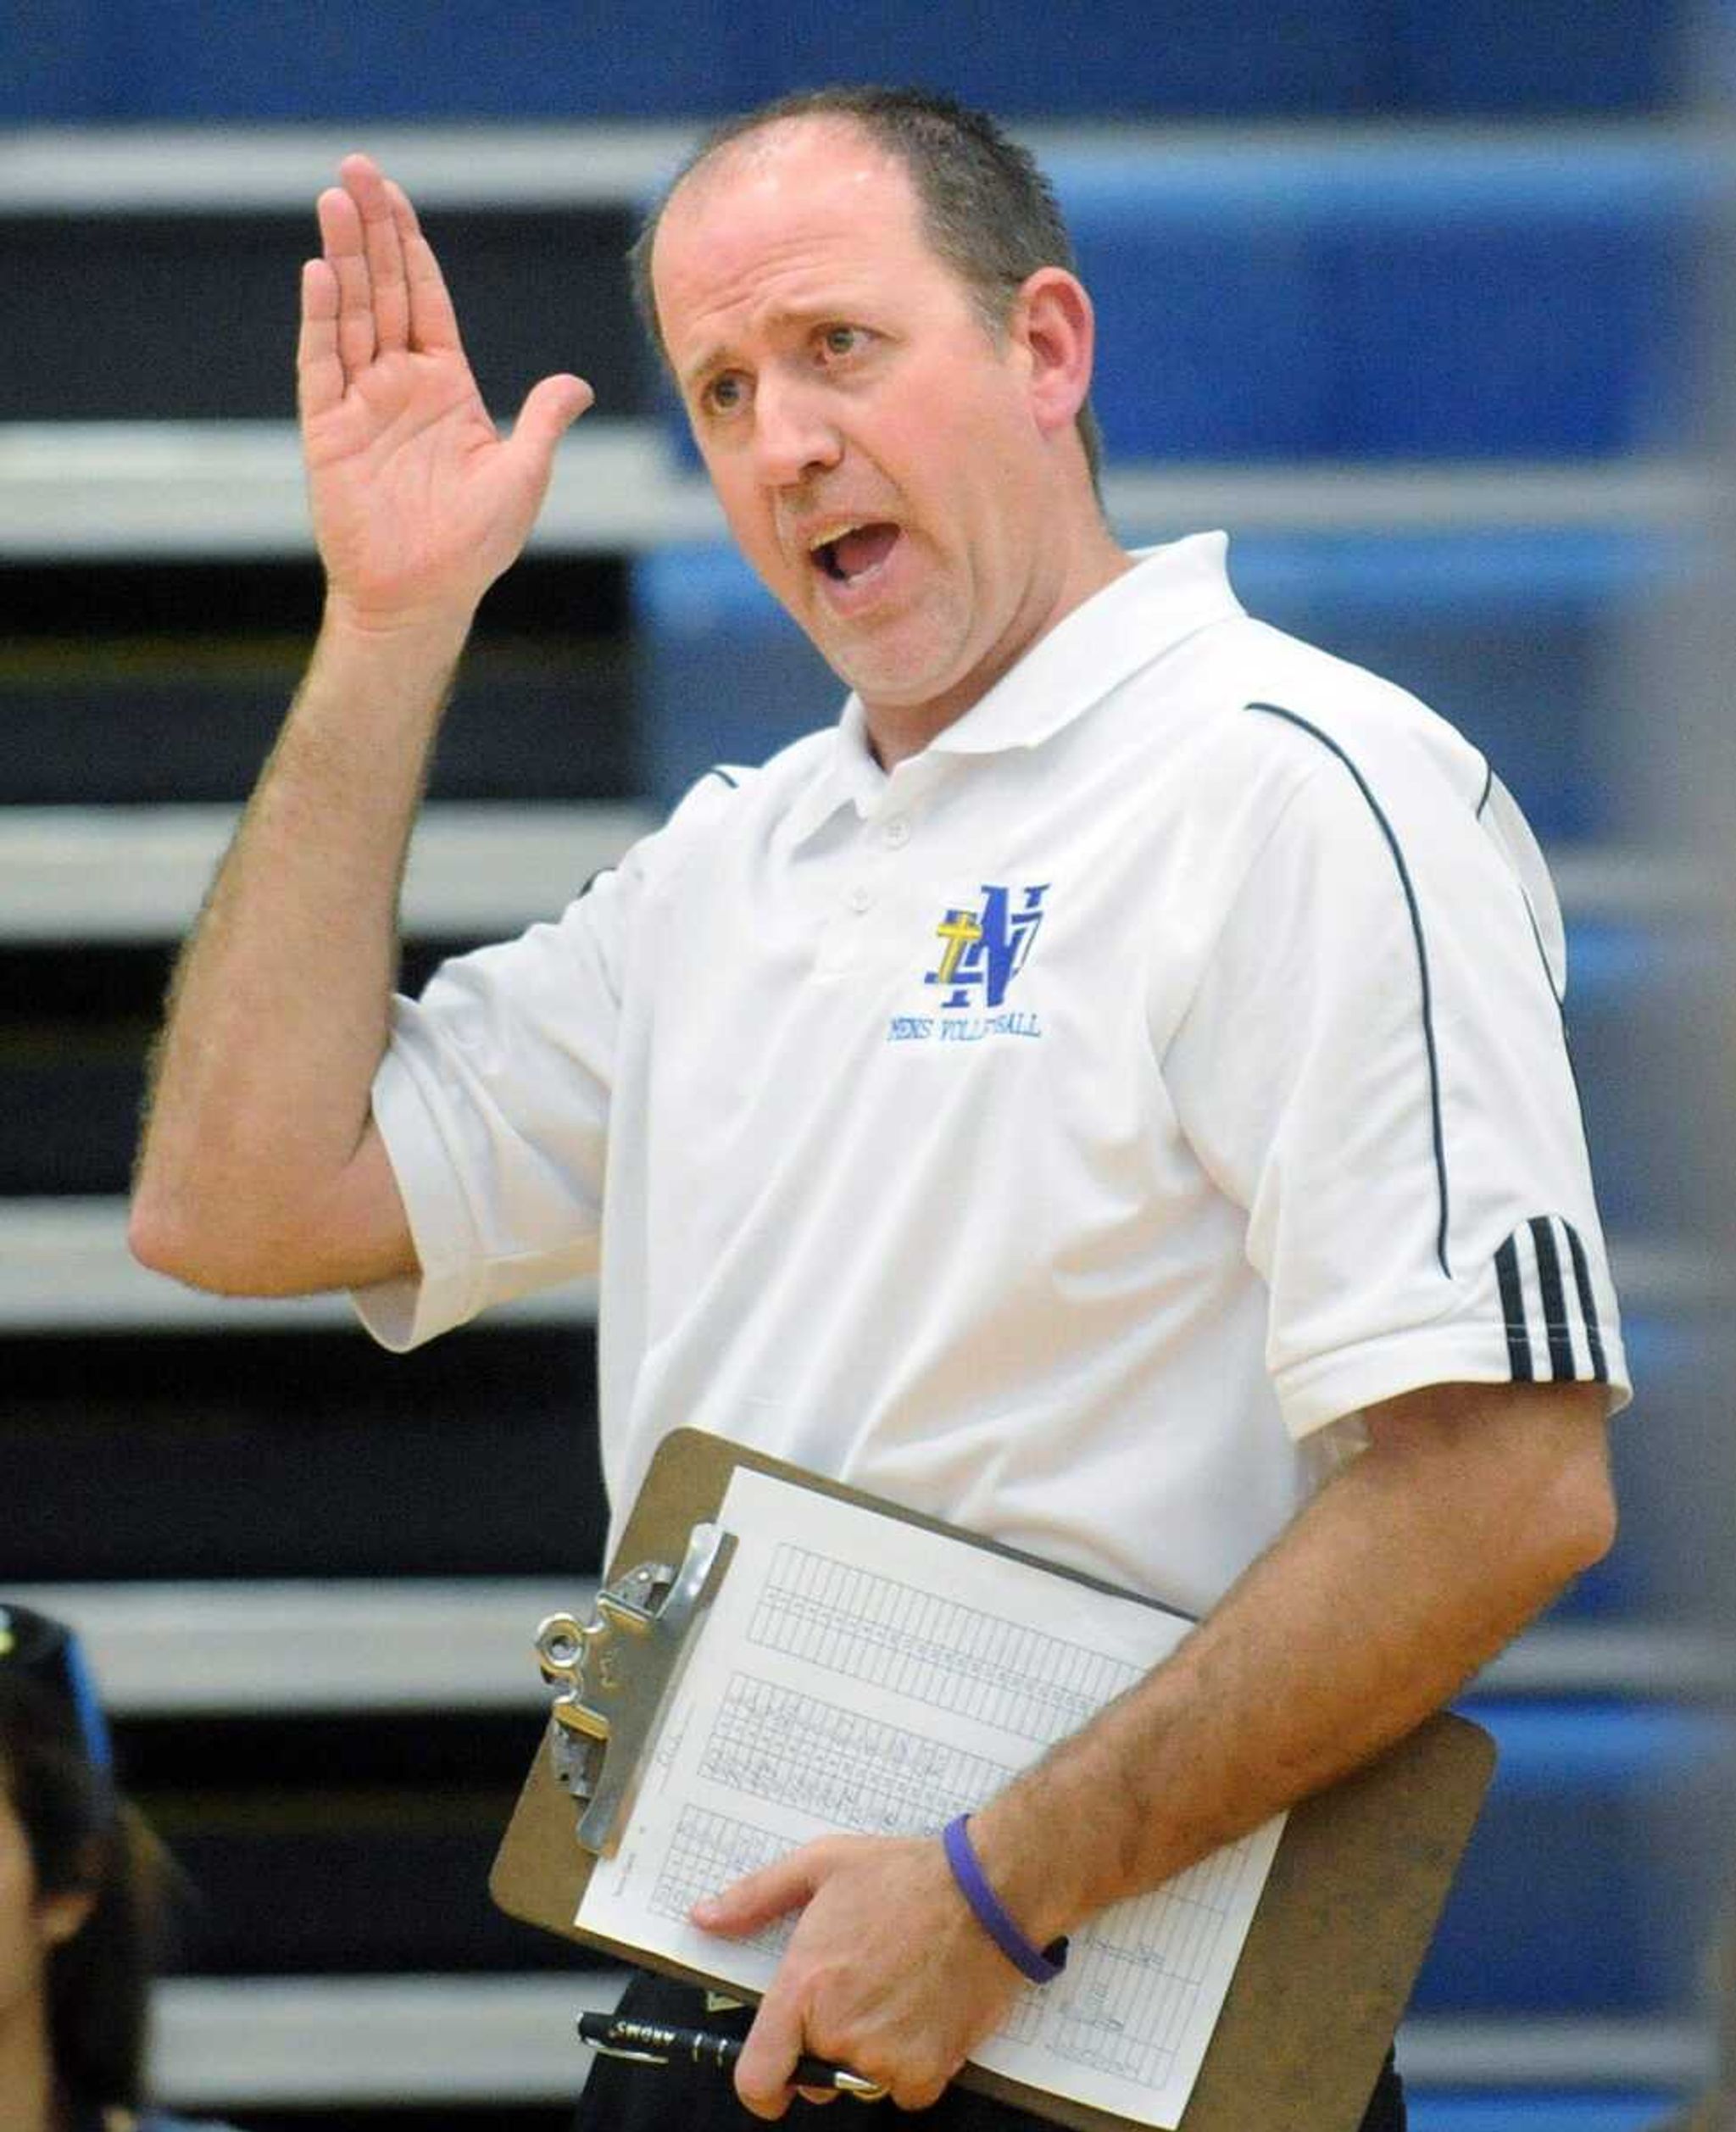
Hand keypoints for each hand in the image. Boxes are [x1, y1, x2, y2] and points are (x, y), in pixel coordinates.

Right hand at [297, 153, 593, 628]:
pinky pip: (323, 364)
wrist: (423, 597)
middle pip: (382, 290)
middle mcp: (399, 383)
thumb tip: (577, 384)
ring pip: (350, 314)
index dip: (410, 246)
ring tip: (335, 200)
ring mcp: (361, 403)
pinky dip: (322, 320)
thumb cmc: (474, 546)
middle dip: (371, 230)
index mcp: (446, 385)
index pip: (424, 298)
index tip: (396, 196)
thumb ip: (542, 422)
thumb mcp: (523, 475)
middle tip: (356, 169)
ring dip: (342, 258)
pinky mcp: (329, 430)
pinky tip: (321, 274)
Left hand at [691, 1833, 1023, 2118]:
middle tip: (858, 1991)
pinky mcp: (928, 2072)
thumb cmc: (906, 1875)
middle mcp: (840, 2032)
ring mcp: (885, 2058)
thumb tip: (705, 1917)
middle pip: (815, 2074)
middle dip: (828, 2043)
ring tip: (896, 1992)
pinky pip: (907, 2090)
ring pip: (862, 2080)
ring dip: (872, 2053)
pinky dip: (914, 2063)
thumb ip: (755, 1897)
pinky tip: (925, 2011)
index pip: (758, 2078)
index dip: (761, 2087)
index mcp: (805, 1987)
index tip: (773, 2079)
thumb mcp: (821, 1865)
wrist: (988, 1892)